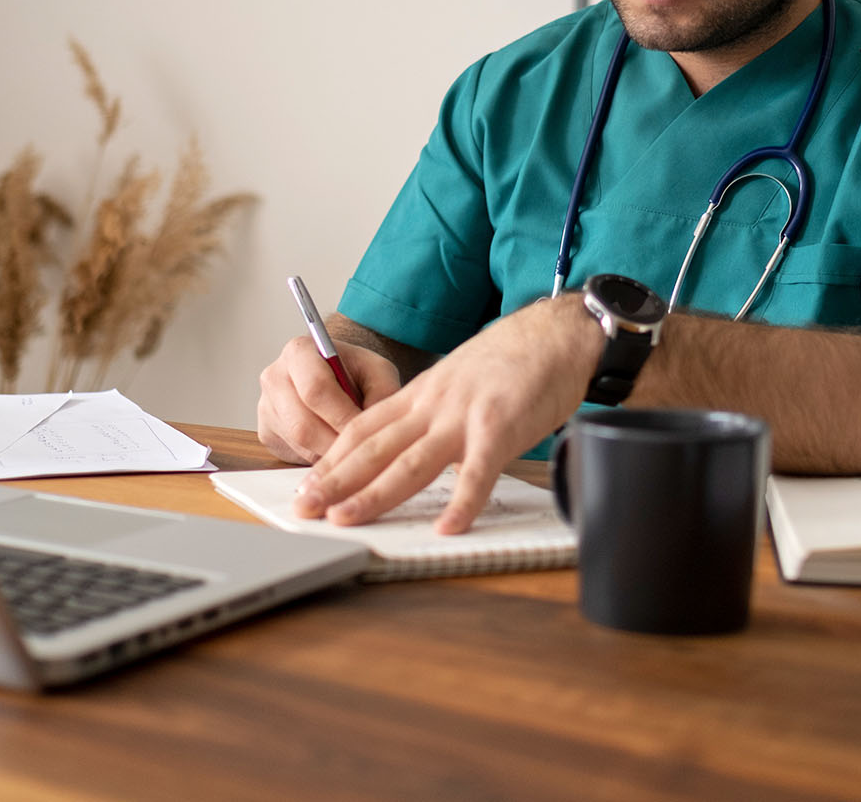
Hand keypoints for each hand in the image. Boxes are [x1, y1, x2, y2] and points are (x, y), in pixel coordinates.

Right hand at [256, 336, 401, 464]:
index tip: (365, 432)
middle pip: (302, 423)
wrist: (336, 376)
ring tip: (354, 451)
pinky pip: (293, 453)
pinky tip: (337, 450)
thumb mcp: (378, 372)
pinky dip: (319, 458)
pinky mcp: (266, 432)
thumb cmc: (356, 372)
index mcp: (299, 352)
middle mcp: (275, 377)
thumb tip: (378, 425)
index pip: (315, 389)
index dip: (342, 415)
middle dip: (336, 442)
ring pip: (299, 443)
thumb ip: (383, 392)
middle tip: (362, 452)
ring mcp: (266, 406)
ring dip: (330, 453)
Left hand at [292, 297, 599, 533]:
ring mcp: (465, 415)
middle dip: (334, 481)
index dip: (332, 458)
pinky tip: (448, 527)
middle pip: (374, 447)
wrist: (556, 332)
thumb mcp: (458, 380)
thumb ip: (435, 414)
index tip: (308, 484)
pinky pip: (478, 472)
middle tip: (303, 508)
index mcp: (422, 394)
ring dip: (374, 494)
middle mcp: (434, 404)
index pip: (363, 428)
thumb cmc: (513, 359)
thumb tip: (416, 450)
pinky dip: (462, 502)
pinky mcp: (501, 427)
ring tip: (345, 520)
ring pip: (410, 462)